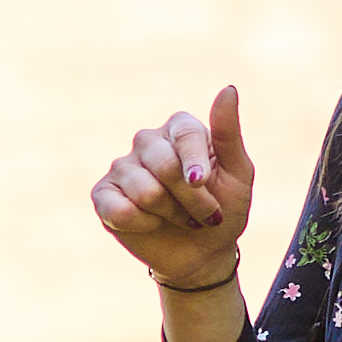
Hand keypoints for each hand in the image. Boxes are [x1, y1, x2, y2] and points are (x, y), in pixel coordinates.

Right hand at [90, 87, 259, 297]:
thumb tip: (228, 88)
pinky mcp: (103, 195)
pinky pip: (119, 209)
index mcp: (179, 128)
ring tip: (178, 218)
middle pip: (164, 165)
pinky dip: (143, 225)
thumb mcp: (238, 173)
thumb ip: (228, 132)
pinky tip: (151, 224)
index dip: (196, 165)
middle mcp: (147, 141)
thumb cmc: (224, 208)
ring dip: (170, 214)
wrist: (202, 252)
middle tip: (202, 214)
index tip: (204, 185)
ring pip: (145, 191)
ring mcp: (122, 167)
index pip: (184, 135)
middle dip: (190, 199)